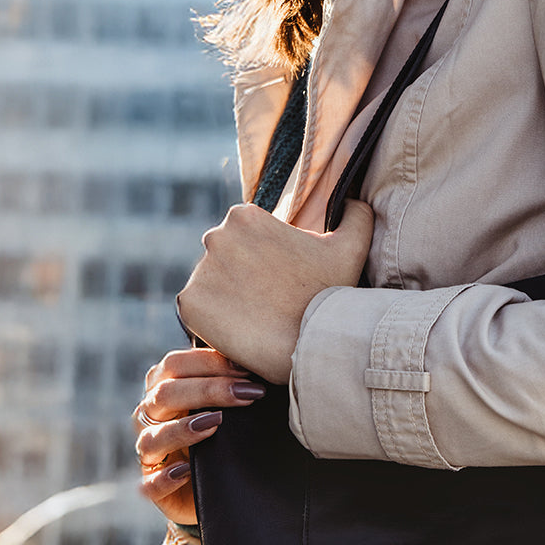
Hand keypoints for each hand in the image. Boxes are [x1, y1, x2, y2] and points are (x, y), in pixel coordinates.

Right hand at [135, 348, 265, 525]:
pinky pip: (149, 484)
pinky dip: (165, 477)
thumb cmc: (224, 434)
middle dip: (208, 390)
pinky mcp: (153, 487)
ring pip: (151, 439)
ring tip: (214, 425)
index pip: (174, 365)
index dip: (210, 364)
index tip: (247, 370)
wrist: (222, 484)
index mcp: (163, 388)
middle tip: (247, 393)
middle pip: (165, 395)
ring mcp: (149, 453)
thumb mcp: (224, 404)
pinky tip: (186, 472)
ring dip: (182, 430)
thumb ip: (228, 380)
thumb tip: (257, 361)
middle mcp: (150, 418)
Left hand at [176, 199, 373, 383]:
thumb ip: (355, 213)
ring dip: (227, 296)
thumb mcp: (352, 245)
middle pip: (224, 257)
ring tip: (256, 316)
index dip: (263, 257)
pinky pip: (196, 310)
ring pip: (210, 283)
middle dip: (242, 275)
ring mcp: (199, 271)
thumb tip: (352, 200)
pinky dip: (212, 319)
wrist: (311, 344)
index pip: (245, 235)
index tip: (280, 277)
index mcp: (245, 216)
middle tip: (269, 299)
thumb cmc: (330, 293)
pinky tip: (240, 328)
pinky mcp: (189, 303)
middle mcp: (215, 237)